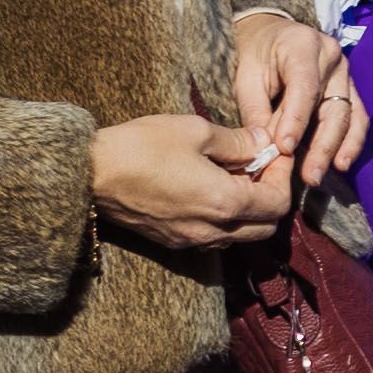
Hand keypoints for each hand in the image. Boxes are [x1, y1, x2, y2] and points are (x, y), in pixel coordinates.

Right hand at [91, 113, 292, 250]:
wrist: (89, 175)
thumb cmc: (141, 147)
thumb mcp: (196, 132)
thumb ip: (238, 141)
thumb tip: (264, 143)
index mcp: (224, 203)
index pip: (278, 204)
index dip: (283, 176)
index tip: (275, 153)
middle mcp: (213, 231)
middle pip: (266, 227)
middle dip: (272, 196)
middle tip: (260, 166)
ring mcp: (192, 240)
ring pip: (241, 234)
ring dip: (249, 208)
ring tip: (235, 174)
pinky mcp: (173, 241)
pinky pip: (215, 237)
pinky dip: (225, 217)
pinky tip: (211, 187)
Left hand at [230, 11, 365, 187]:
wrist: (270, 34)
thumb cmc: (255, 54)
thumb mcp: (246, 77)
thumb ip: (256, 110)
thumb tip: (266, 149)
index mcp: (303, 45)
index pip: (305, 86)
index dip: (296, 120)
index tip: (284, 148)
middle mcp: (332, 57)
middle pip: (334, 105)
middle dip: (322, 145)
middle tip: (309, 175)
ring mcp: (345, 73)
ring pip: (349, 115)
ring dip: (338, 148)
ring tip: (323, 174)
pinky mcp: (349, 88)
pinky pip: (356, 117)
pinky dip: (349, 142)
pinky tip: (341, 163)